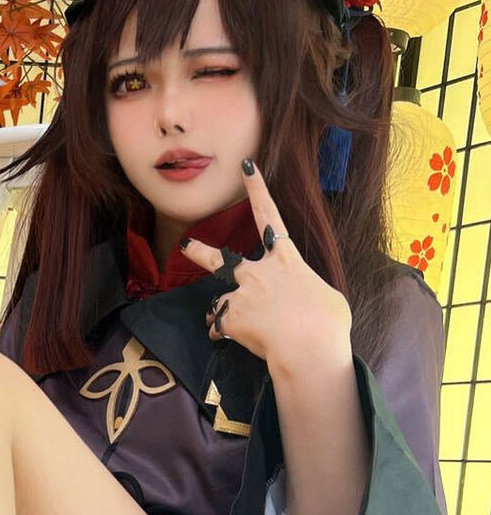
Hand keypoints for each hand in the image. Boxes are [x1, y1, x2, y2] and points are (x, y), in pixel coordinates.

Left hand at [180, 160, 352, 378]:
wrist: (309, 347)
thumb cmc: (327, 324)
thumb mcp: (326, 297)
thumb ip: (304, 290)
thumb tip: (300, 299)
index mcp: (285, 260)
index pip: (269, 216)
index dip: (257, 189)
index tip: (246, 167)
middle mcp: (257, 272)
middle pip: (219, 259)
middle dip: (200, 252)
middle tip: (187, 246)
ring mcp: (240, 293)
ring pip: (219, 302)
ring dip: (224, 314)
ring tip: (245, 328)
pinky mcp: (230, 317)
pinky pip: (218, 327)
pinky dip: (224, 335)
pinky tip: (239, 341)